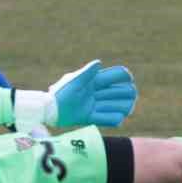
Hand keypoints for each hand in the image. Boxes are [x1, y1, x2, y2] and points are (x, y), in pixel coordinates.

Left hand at [15, 61, 137, 128]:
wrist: (50, 110)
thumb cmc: (61, 92)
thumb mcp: (74, 81)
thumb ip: (87, 73)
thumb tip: (99, 62)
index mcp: (95, 80)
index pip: (116, 75)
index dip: (124, 76)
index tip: (129, 79)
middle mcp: (97, 92)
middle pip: (121, 91)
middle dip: (127, 93)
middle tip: (132, 97)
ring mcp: (95, 105)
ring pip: (117, 105)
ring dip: (122, 106)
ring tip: (126, 109)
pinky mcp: (90, 117)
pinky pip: (107, 119)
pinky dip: (113, 119)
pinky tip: (118, 119)